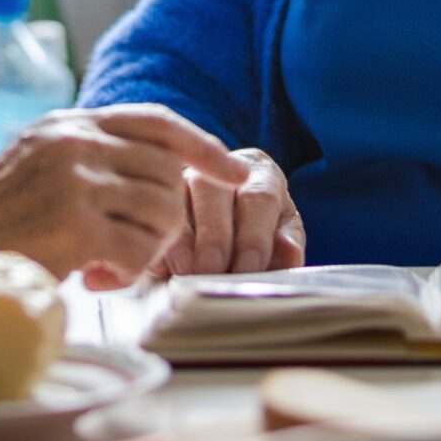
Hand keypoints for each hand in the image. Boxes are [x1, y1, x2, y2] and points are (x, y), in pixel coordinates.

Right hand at [0, 105, 246, 289]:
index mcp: (70, 124)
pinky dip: (125, 274)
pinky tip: (91, 276)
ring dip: (143, 249)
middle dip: (163, 220)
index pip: (158, 121)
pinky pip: (138, 251)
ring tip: (101, 262)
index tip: (234, 171)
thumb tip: (168, 171)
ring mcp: (74, 178)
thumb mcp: (42, 169)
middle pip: (168, 174)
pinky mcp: (73, 222)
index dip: (203, 146)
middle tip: (126, 248)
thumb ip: (94, 159)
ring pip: (161, 212)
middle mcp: (75, 141)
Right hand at [148, 147, 304, 277]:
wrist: (220, 247)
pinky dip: (158, 241)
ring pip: (177, 196)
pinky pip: (149, 212)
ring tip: (187, 273)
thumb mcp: (277, 242)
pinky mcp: (152, 194)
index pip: (260, 198)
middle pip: (213, 191)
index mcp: (260, 173)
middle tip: (212, 272)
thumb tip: (290, 253)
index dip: (254, 237)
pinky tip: (163, 268)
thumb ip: (285, 248)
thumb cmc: (255, 243)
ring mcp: (181, 177)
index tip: (248, 270)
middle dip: (214, 236)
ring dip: (183, 240)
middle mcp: (219, 167)